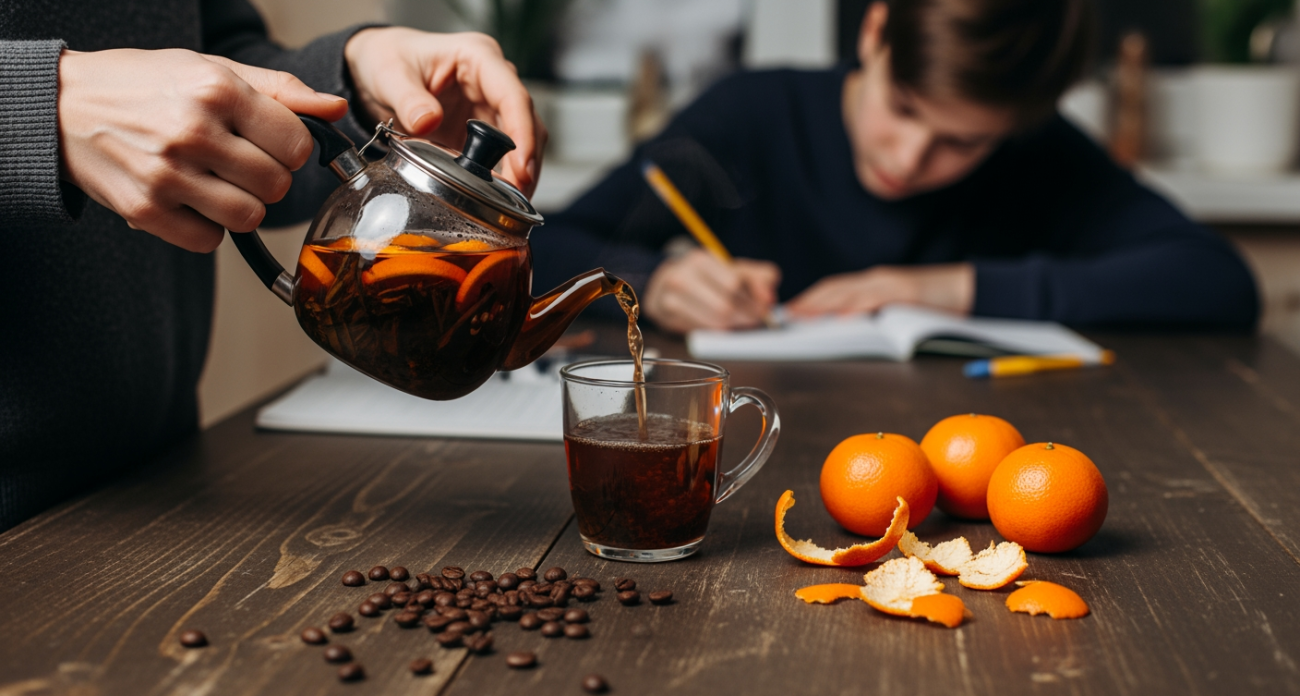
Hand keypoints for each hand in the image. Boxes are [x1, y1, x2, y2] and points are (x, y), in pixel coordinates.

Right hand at [58, 49, 347, 251]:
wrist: (63, 105)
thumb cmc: (145, 85)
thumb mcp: (212, 69)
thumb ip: (280, 91)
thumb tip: (335, 110)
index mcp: (217, 90)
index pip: (296, 144)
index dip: (291, 148)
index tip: (271, 143)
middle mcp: (193, 131)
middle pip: (277, 185)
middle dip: (268, 178)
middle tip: (241, 163)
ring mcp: (167, 174)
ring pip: (248, 217)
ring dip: (241, 206)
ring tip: (216, 182)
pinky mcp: (145, 210)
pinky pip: (209, 241)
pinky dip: (208, 228)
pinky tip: (190, 200)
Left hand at [344, 28, 545, 196]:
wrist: (378, 66)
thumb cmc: (389, 58)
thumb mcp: (389, 74)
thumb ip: (407, 98)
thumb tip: (427, 121)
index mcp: (478, 57)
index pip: (513, 96)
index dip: (523, 134)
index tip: (522, 167)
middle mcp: (492, 81)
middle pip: (527, 122)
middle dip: (526, 162)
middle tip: (516, 200)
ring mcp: (490, 106)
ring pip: (522, 141)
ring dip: (519, 174)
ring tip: (509, 207)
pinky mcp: (483, 129)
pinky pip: (502, 155)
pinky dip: (502, 177)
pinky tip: (496, 199)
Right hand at [644, 249, 780, 333]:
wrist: (664, 284)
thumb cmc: (706, 278)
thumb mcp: (732, 268)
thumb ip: (759, 277)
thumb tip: (769, 298)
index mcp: (700, 259)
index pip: (734, 283)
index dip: (754, 298)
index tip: (766, 306)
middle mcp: (681, 276)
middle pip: (724, 306)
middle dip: (747, 316)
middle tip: (757, 319)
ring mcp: (669, 298)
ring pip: (714, 322)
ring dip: (734, 326)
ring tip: (740, 322)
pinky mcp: (665, 317)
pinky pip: (702, 332)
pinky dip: (717, 332)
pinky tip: (721, 325)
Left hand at [785, 263, 974, 316]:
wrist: (970, 289)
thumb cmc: (934, 303)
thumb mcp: (897, 308)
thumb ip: (874, 313)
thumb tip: (848, 327)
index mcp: (873, 283)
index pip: (834, 289)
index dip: (810, 299)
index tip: (790, 311)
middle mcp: (877, 280)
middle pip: (835, 289)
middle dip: (808, 302)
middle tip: (786, 316)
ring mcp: (891, 284)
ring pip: (850, 293)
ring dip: (824, 305)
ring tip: (803, 317)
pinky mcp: (907, 292)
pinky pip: (878, 300)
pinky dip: (859, 308)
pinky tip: (844, 318)